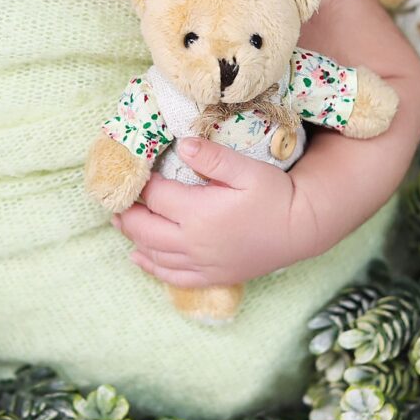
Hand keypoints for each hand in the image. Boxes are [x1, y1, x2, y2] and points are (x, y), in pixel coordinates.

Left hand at [111, 137, 316, 288]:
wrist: (302, 229)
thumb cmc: (276, 195)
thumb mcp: (247, 169)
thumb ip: (213, 157)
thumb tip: (182, 143)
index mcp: (199, 213)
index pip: (156, 197)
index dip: (143, 184)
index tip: (136, 172)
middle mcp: (193, 242)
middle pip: (145, 229)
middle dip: (128, 213)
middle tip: (117, 200)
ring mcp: (201, 263)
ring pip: (154, 254)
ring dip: (134, 238)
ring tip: (121, 223)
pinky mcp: (212, 276)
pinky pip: (173, 276)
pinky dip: (151, 267)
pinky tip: (140, 258)